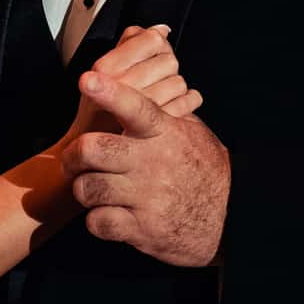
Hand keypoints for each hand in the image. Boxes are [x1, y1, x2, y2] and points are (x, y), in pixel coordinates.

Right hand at [62, 24, 202, 144]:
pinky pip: (186, 103)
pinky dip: (185, 104)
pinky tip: (172, 107)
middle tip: (151, 80)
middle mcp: (122, 86)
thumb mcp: (103, 75)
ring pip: (178, 82)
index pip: (151, 40)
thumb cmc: (97, 115)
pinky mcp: (157, 128)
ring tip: (159, 97)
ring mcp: (141, 109)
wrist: (88, 157)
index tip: (149, 54)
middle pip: (168, 61)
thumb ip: (129, 46)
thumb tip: (159, 28)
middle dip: (164, 68)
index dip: (156, 44)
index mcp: (105, 70)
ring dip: (173, 88)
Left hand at [62, 68, 229, 264]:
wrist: (231, 216)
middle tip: (72, 160)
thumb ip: (162, 107)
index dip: (110, 93)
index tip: (88, 80)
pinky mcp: (142, 228)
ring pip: (88, 188)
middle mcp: (153, 163)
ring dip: (83, 190)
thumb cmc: (203, 169)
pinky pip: (98, 222)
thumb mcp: (191, 130)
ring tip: (93, 189)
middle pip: (93, 149)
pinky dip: (95, 220)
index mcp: (164, 133)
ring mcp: (147, 197)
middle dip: (73, 155)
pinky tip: (107, 214)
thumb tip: (138, 74)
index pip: (135, 108)